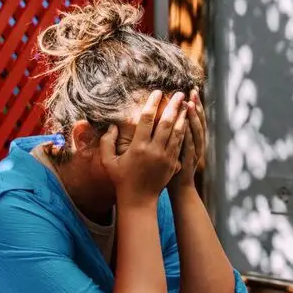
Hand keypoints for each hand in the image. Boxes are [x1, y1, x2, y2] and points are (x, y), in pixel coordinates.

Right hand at [101, 90, 187, 206]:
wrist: (139, 200)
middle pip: (166, 122)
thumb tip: (112, 126)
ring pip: (177, 132)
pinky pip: (180, 143)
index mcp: (138, 147)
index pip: (147, 119)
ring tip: (186, 104)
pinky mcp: (173, 163)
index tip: (157, 92)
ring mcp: (166, 157)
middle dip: (173, 106)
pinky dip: (184, 131)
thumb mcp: (108, 161)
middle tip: (179, 93)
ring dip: (182, 117)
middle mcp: (154, 150)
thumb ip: (106, 142)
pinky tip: (186, 122)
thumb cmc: (121, 180)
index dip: (152, 103)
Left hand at [169, 89, 205, 193]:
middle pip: (199, 122)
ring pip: (196, 133)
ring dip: (193, 118)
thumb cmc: (175, 167)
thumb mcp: (177, 147)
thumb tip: (171, 114)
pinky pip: (189, 148)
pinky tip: (185, 125)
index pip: (196, 118)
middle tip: (192, 91)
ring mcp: (194, 154)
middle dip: (196, 106)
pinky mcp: (187, 163)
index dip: (195, 104)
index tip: (191, 90)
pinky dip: (188, 136)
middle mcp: (197, 144)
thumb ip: (175, 132)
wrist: (180, 189)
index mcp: (194, 139)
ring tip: (189, 104)